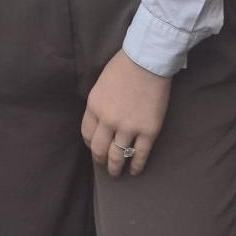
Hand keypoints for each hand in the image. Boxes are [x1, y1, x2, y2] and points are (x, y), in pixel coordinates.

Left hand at [81, 49, 171, 177]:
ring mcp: (128, 127)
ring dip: (116, 168)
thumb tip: (100, 123)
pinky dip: (136, 166)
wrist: (148, 61)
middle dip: (100, 161)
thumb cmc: (123, 67)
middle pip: (99, 150)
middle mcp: (108, 120)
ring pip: (118, 157)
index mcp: (94, 107)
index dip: (91, 145)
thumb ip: (98, 105)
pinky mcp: (148, 131)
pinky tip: (134, 171)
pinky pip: (140, 155)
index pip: (87, 135)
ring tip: (116, 173)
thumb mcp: (100, 85)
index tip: (95, 148)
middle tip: (104, 165)